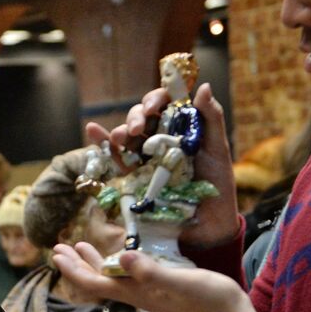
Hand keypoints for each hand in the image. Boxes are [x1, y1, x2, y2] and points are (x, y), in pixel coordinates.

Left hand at [52, 242, 257, 311]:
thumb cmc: (207, 299)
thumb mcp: (179, 280)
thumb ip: (151, 271)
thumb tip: (122, 258)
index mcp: (134, 292)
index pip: (94, 282)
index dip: (73, 269)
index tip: (56, 253)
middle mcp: (136, 294)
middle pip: (97, 279)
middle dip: (76, 264)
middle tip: (57, 247)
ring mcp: (147, 292)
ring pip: (111, 277)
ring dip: (92, 262)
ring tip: (78, 246)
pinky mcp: (160, 288)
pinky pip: (129, 275)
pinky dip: (116, 263)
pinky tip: (119, 255)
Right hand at [85, 82, 239, 249]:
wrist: (207, 224)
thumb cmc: (217, 185)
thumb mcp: (218, 149)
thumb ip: (211, 119)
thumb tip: (202, 87)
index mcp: (180, 127)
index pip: (164, 103)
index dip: (156, 99)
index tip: (153, 106)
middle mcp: (159, 138)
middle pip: (140, 117)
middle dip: (135, 118)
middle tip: (137, 130)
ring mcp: (144, 157)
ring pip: (126, 136)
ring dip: (119, 132)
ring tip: (120, 138)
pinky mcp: (132, 177)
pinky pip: (114, 158)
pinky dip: (100, 143)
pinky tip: (92, 130)